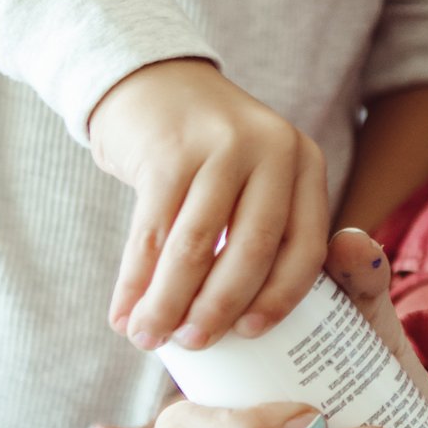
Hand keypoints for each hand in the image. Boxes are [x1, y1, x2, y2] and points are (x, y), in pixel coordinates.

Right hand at [88, 58, 328, 354]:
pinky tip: (122, 312)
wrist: (151, 81)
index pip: (305, 244)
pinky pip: (151, 231)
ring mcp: (221, 145)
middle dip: (220, 306)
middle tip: (192, 346)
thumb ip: (259, 231)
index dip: (279, 296)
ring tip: (147, 338)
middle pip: (252, 248)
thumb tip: (244, 328)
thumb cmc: (206, 151)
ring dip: (169, 301)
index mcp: (303, 162)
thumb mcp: (254, 175)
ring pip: (196, 245)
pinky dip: (135, 280)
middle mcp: (271, 149)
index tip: (251, 335)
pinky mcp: (169, 149)